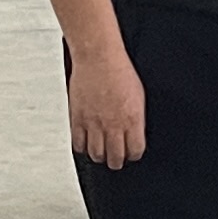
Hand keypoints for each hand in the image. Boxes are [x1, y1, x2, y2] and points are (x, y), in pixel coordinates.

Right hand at [67, 42, 147, 167]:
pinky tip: (86, 142)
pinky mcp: (78, 119)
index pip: (135, 151)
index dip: (133, 154)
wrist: (98, 57)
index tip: (131, 152)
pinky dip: (82, 147)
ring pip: (96, 155)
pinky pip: (78, 144)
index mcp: (133, 120)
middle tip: (115, 157)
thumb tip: (136, 132)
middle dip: (117, 160)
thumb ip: (137, 118)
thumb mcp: (139, 96)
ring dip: (99, 155)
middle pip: (115, 158)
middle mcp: (113, 125)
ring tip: (101, 151)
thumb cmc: (119, 71)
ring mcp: (94, 123)